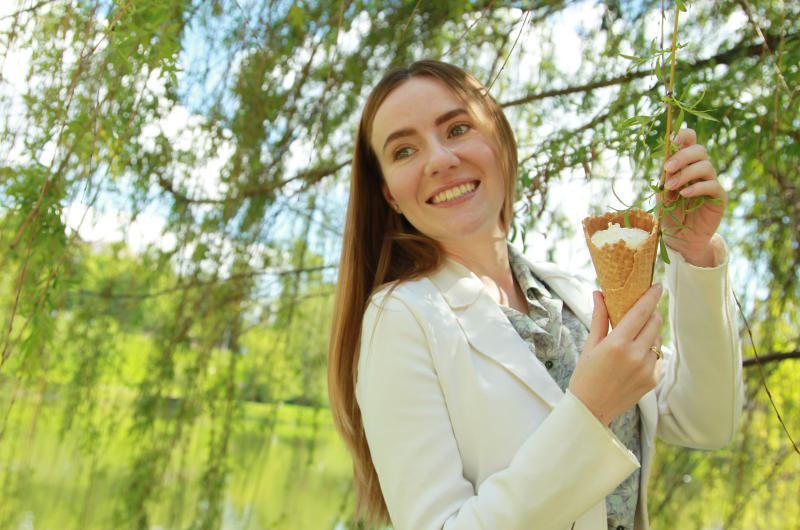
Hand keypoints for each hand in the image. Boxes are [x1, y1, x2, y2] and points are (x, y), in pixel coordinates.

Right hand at [568, 286, 663, 426]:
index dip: (650, 297)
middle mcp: (636, 356)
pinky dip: (650, 350)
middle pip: (655, 323)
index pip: (641, 313)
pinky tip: (635, 354)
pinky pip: (657, 357)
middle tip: (644, 306)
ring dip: (650, 331)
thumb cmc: (585, 376)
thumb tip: (599, 294)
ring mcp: (647, 369)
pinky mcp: (653, 380)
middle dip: (651, 311)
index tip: (656, 285)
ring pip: (657, 339)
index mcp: (618, 345)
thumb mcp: (590, 345)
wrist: (591, 410)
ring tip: (636, 333)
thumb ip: (600, 318)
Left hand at [660, 128, 726, 266]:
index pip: (691, 141)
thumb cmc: (671, 214)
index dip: (684, 135)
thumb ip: (664, 181)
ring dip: (686, 174)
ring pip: (706, 166)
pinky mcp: (718, 197)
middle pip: (699, 150)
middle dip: (682, 156)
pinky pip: (712, 186)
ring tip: (671, 187)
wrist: (682, 238)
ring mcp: (711, 182)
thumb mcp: (662, 196)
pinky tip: (685, 194)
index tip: (672, 140)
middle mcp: (700, 170)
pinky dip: (697, 187)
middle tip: (667, 168)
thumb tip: (666, 168)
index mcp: (686, 164)